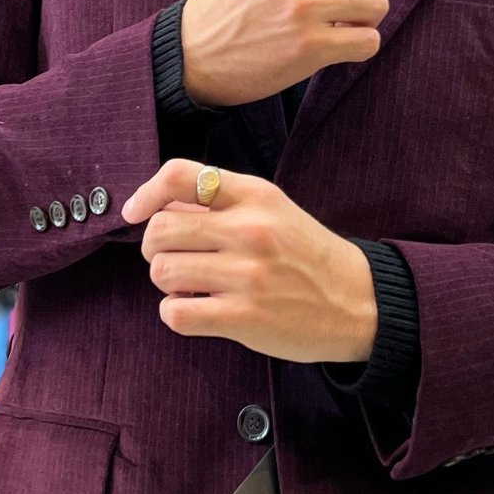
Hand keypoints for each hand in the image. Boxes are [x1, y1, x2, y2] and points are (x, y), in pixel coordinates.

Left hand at [120, 160, 377, 365]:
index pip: (179, 176)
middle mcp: (250, 229)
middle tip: (173, 259)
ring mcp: (247, 275)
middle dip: (155, 248)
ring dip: (167, 283)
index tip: (135, 213)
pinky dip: (176, 313)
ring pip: (162, 271)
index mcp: (255, 195)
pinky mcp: (244, 317)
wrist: (359, 302)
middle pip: (160, 229)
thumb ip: (219, 204)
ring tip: (192, 286)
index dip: (145, 194)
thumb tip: (159, 207)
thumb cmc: (306, 256)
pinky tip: (197, 310)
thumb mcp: (271, 211)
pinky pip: (175, 313)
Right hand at [179, 0, 387, 108]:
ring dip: (369, 19)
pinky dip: (362, 46)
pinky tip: (341, 48)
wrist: (191, 54)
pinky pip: (368, 41)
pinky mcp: (309, 46)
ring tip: (347, 27)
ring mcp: (303, 7)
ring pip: (377, 2)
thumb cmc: (225, 7)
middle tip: (353, 6)